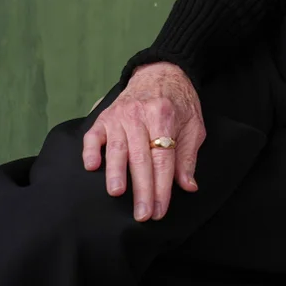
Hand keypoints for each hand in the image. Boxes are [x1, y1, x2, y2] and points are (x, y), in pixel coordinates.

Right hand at [82, 62, 205, 221]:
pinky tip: (91, 166)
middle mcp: (141, 114)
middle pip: (141, 157)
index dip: (162, 186)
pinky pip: (94, 135)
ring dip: (116, 171)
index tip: (160, 210)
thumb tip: (188, 186)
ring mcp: (120, 115)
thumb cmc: (179, 102)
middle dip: (142, 189)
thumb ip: (188, 156)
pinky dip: (91, 150)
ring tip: (117, 192)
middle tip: (143, 214)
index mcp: (164, 116)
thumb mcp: (193, 124)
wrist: (162, 71)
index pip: (163, 158)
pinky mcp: (104, 116)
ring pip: (117, 147)